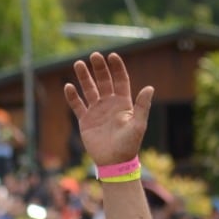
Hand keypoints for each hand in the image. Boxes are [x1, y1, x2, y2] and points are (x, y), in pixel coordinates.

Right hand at [64, 52, 153, 166]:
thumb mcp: (138, 125)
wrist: (114, 162)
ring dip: (84, 77)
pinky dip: (72, 96)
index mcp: (123, 104)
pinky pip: (77, 105)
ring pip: (89, 89)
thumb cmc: (129, 145)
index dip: (117, 68)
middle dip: (99, 68)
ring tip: (79, 64)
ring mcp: (97, 111)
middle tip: (94, 56)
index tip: (112, 56)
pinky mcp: (85, 120)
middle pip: (104, 81)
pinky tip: (68, 86)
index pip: (120, 81)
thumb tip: (150, 88)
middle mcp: (110, 104)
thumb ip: (142, 106)